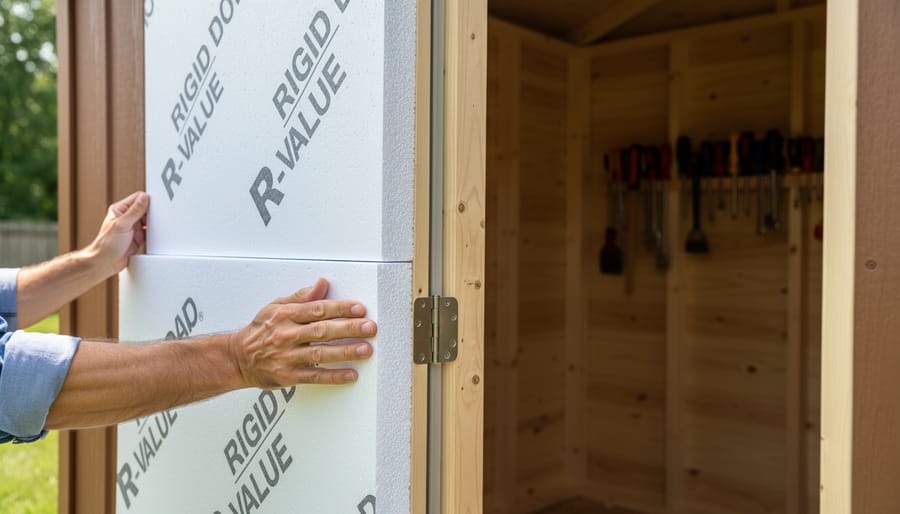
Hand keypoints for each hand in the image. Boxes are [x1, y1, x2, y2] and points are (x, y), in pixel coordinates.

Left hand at [88, 191, 149, 275]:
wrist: (105, 262)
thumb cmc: (107, 244)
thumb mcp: (122, 224)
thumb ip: (134, 211)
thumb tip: (144, 198)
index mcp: (119, 210)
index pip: (137, 198)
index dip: (147, 200)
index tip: (155, 205)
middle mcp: (126, 217)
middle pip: (145, 209)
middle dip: (152, 213)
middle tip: (156, 217)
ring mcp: (132, 227)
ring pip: (148, 221)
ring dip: (152, 223)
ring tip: (155, 227)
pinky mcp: (137, 237)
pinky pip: (149, 232)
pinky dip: (153, 233)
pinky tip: (154, 235)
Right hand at [229, 278, 375, 387]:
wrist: (236, 359)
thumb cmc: (259, 331)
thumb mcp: (275, 307)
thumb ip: (300, 297)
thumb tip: (321, 284)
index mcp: (285, 316)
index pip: (318, 309)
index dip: (340, 308)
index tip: (359, 309)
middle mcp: (286, 335)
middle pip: (322, 330)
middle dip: (348, 328)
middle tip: (369, 327)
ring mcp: (287, 357)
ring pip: (320, 353)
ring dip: (345, 351)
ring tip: (365, 349)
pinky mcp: (288, 376)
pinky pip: (314, 376)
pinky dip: (333, 376)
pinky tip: (350, 374)